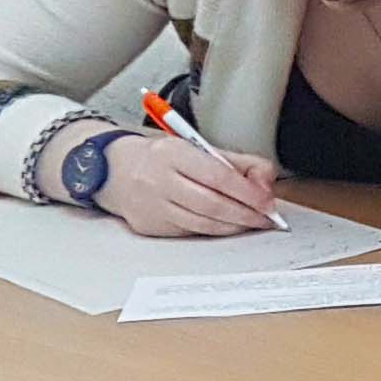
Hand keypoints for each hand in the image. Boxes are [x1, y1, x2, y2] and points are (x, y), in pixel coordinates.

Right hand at [94, 131, 286, 236]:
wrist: (113, 169)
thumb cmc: (162, 159)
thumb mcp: (198, 149)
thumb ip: (239, 163)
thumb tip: (266, 185)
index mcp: (173, 153)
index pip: (218, 176)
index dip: (248, 193)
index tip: (268, 202)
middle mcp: (158, 179)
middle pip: (212, 204)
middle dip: (246, 214)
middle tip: (266, 218)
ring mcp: (151, 205)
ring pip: (202, 223)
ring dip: (233, 226)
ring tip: (251, 223)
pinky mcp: (149, 225)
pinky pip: (189, 232)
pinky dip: (213, 230)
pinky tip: (225, 226)